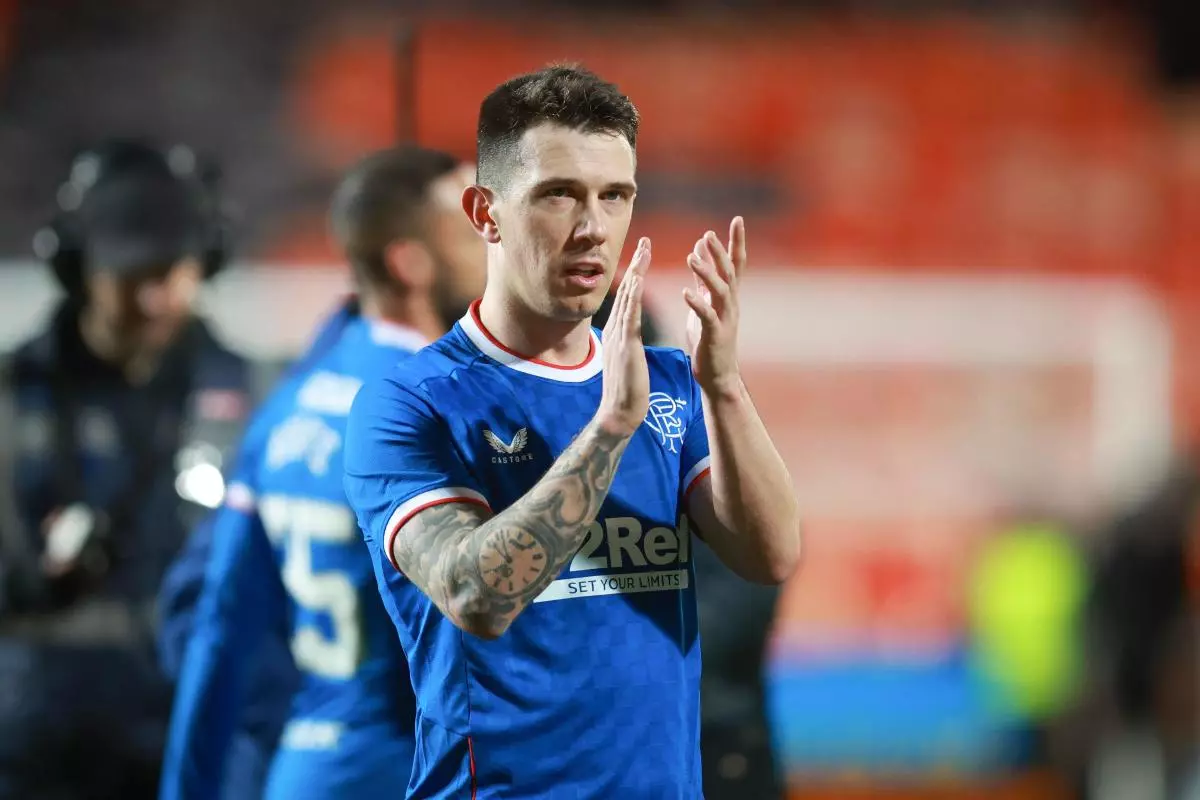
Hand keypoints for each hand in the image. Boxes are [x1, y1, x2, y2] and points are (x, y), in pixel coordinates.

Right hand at [596, 237, 651, 437]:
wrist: (619, 412)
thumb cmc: (627, 390)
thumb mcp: (627, 359)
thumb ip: (626, 343)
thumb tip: (627, 336)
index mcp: (619, 332)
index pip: (628, 297)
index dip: (636, 274)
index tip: (644, 255)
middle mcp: (616, 329)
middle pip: (626, 290)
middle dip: (637, 265)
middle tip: (646, 241)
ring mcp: (619, 336)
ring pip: (628, 298)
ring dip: (636, 272)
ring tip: (645, 251)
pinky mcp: (625, 346)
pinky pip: (629, 316)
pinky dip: (633, 296)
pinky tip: (638, 279)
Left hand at [685, 217, 743, 395]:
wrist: (718, 375)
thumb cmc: (710, 339)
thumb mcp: (706, 303)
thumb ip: (702, 278)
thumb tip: (699, 250)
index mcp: (728, 296)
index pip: (735, 263)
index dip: (736, 242)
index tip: (738, 220)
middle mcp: (731, 304)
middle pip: (730, 272)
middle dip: (720, 252)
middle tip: (709, 233)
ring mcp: (725, 320)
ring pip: (720, 291)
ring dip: (706, 273)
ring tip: (691, 257)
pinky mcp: (715, 335)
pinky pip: (707, 316)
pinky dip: (697, 303)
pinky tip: (686, 292)